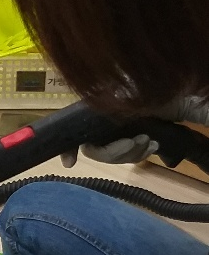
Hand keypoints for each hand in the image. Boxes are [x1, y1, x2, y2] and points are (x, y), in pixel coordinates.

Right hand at [61, 96, 208, 167]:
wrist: (186, 98)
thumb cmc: (154, 90)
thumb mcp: (125, 94)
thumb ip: (99, 107)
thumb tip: (80, 134)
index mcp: (97, 111)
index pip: (74, 132)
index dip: (68, 148)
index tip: (70, 163)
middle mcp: (104, 123)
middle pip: (96, 150)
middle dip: (116, 151)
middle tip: (137, 141)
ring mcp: (118, 134)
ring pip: (113, 157)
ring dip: (131, 153)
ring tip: (150, 141)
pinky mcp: (133, 141)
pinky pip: (128, 157)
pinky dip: (140, 154)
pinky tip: (153, 146)